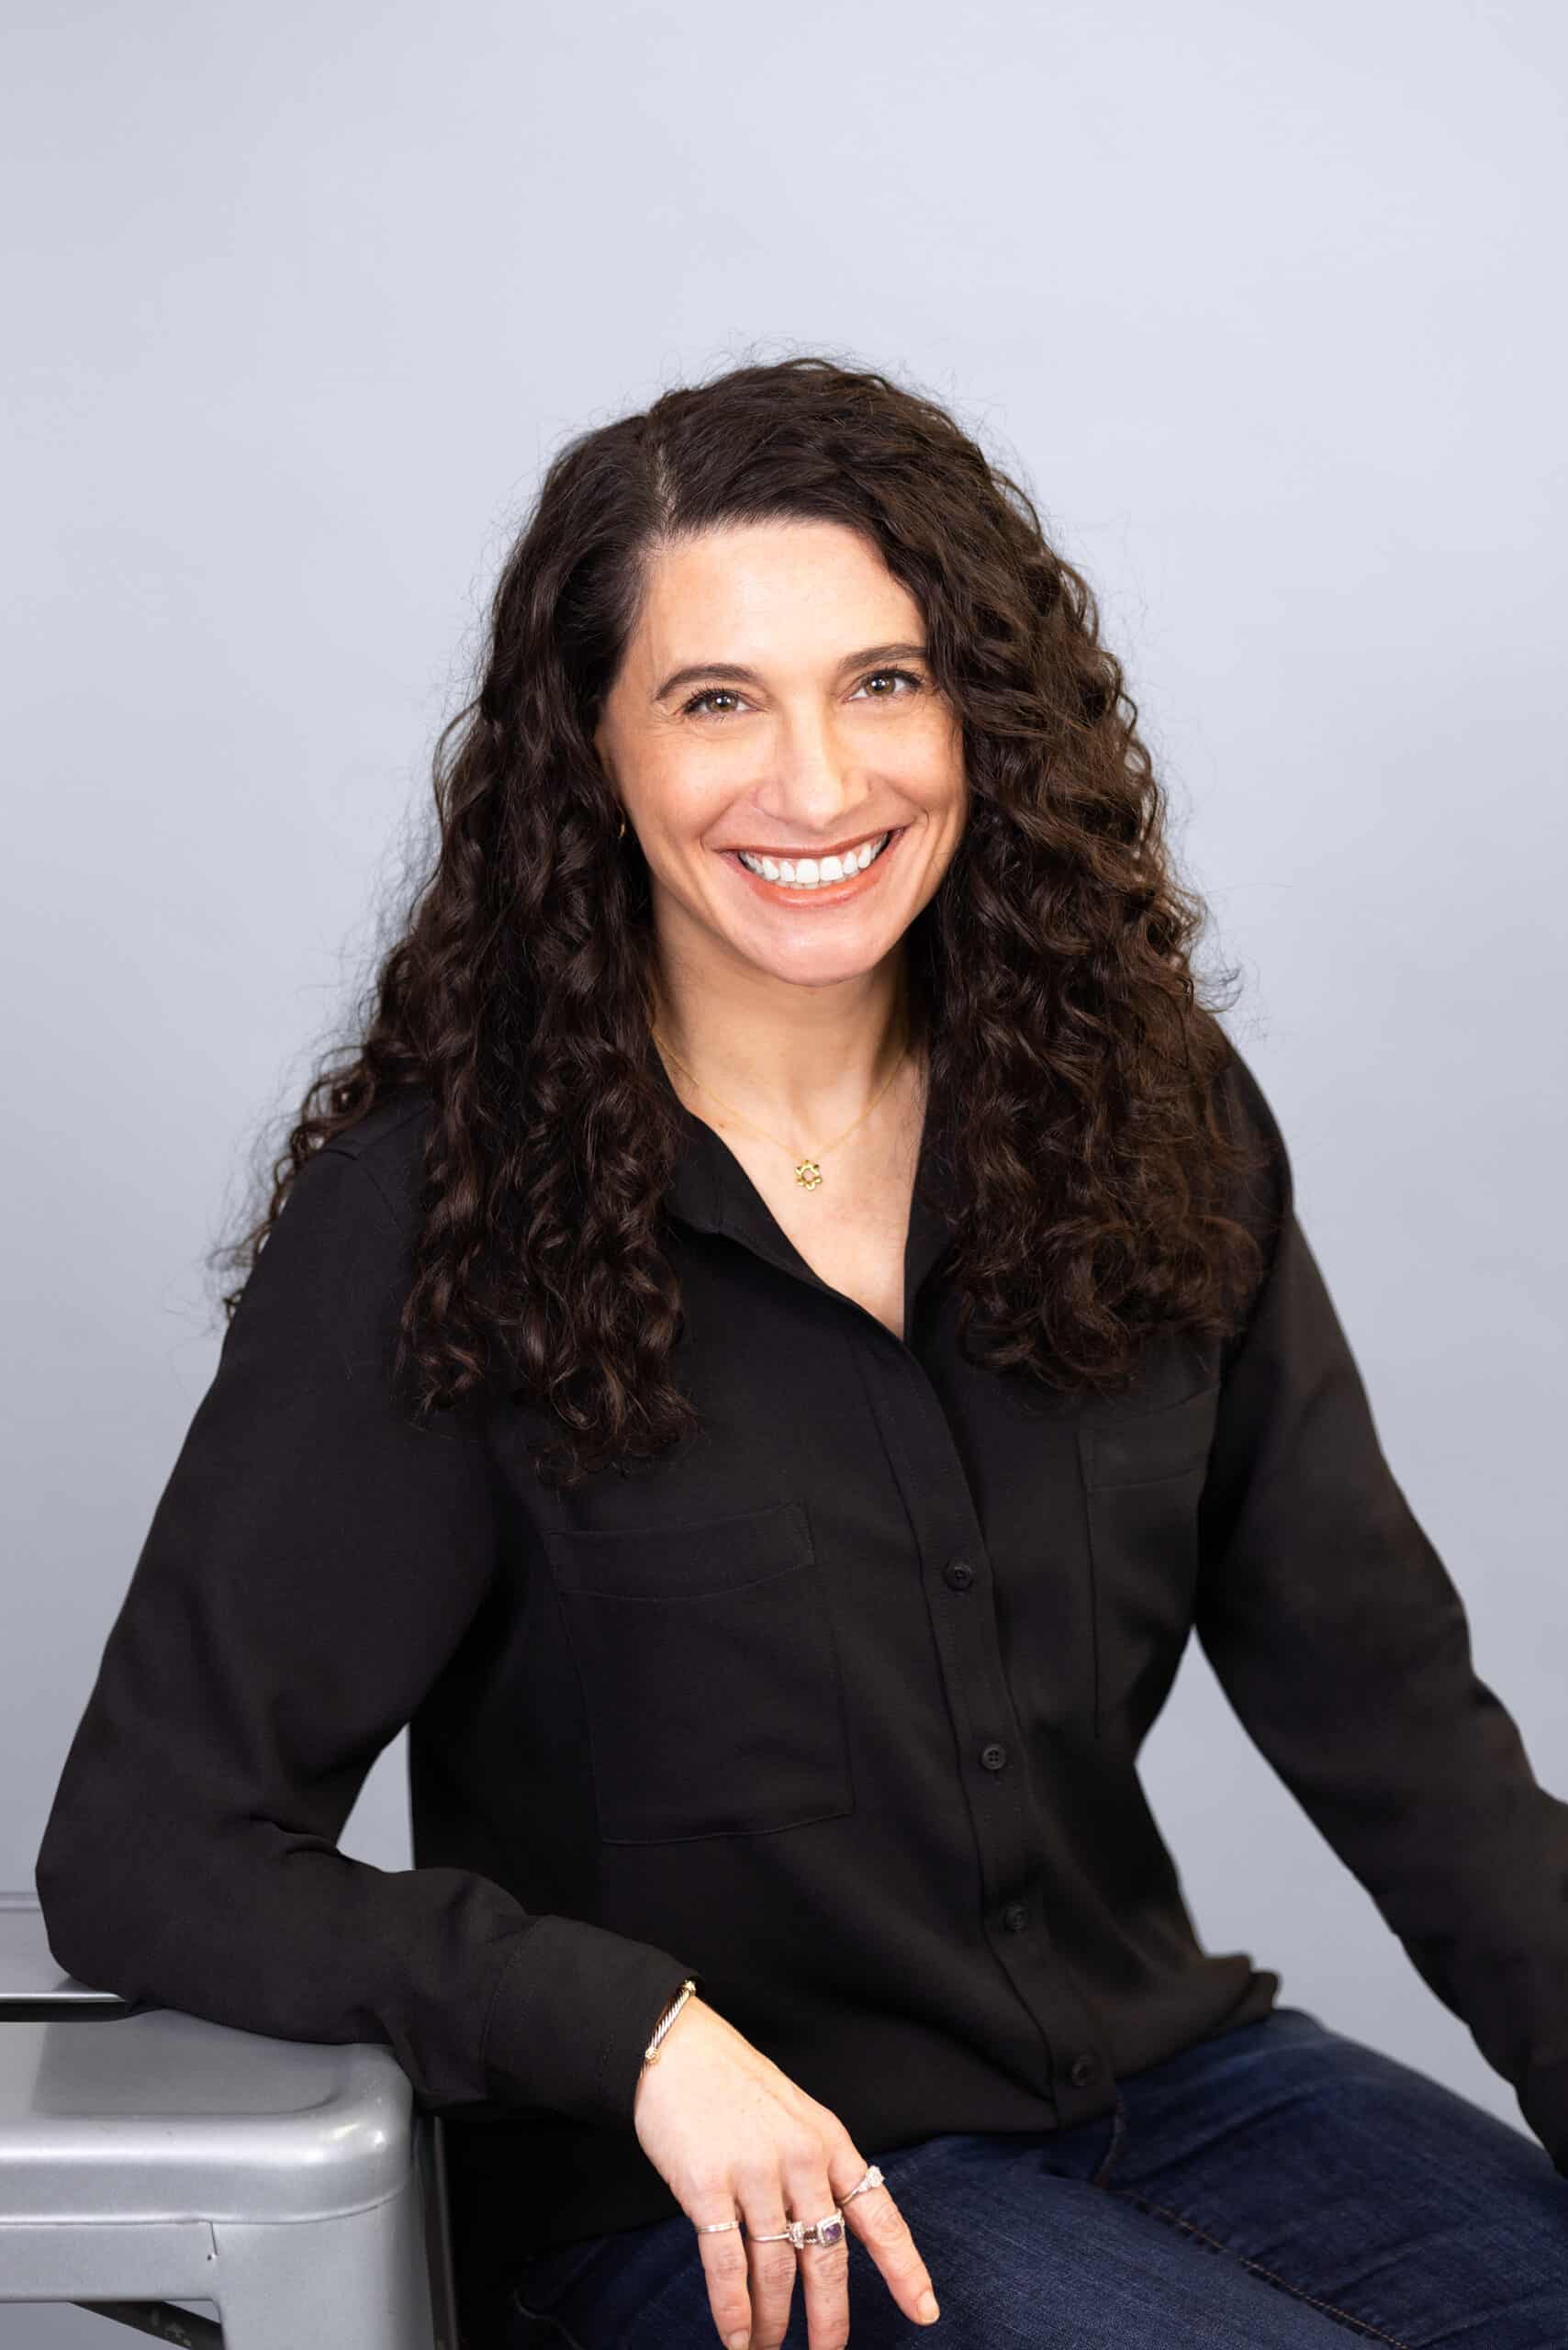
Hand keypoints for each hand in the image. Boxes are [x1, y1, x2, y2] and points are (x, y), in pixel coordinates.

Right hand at [633, 1996, 939, 2347]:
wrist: (675, 2046)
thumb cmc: (733, 2082)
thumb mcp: (794, 2114)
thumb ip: (814, 2167)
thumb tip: (824, 2234)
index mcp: (829, 2141)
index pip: (878, 2215)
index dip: (903, 2268)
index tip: (924, 2311)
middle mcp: (800, 2160)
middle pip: (827, 2258)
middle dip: (830, 2317)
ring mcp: (754, 2173)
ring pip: (776, 2270)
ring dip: (773, 2321)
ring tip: (766, 2349)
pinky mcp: (707, 2185)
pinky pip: (728, 2264)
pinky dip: (733, 2309)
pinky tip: (735, 2336)